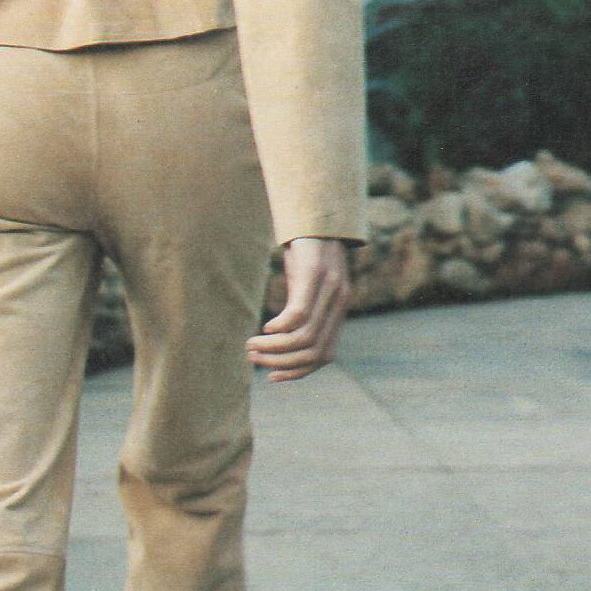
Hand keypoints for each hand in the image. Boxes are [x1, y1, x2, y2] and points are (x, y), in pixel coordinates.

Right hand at [246, 237, 350, 382]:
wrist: (318, 212)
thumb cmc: (308, 249)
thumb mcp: (308, 282)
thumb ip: (304, 306)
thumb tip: (284, 332)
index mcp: (338, 309)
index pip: (324, 356)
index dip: (299, 372)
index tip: (273, 377)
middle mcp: (338, 302)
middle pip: (314, 351)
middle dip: (282, 363)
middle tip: (254, 359)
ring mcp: (329, 289)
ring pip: (304, 337)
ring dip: (275, 349)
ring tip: (252, 346)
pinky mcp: (313, 274)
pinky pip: (299, 313)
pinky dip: (281, 327)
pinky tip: (265, 328)